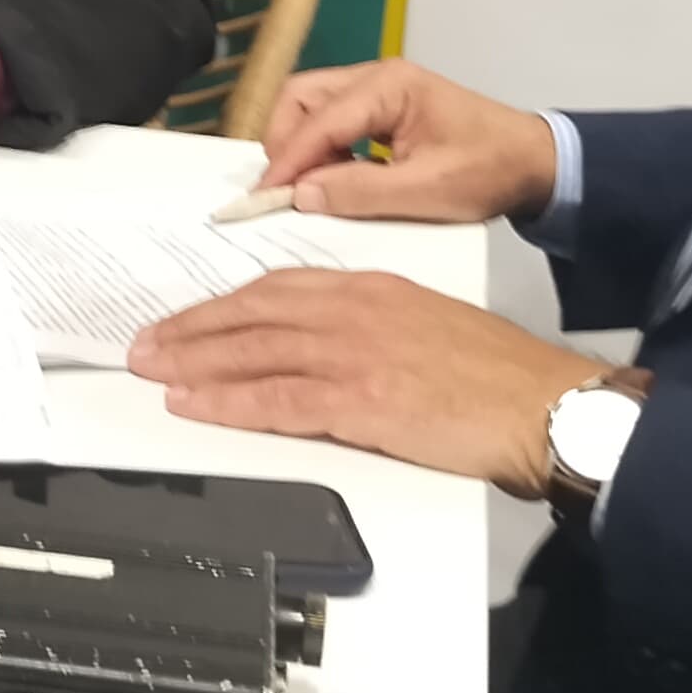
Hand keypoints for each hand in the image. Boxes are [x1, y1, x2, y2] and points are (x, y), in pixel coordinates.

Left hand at [128, 270, 600, 494]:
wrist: (545, 405)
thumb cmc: (498, 375)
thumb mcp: (426, 325)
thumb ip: (371, 325)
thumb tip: (321, 347)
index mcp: (372, 289)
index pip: (278, 288)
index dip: (223, 305)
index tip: (189, 319)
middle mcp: (355, 311)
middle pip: (252, 312)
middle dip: (192, 329)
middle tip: (146, 344)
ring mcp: (356, 353)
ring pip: (253, 351)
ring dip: (193, 362)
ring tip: (152, 371)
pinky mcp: (362, 400)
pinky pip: (276, 400)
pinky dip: (227, 402)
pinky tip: (193, 404)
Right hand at [254, 59, 559, 222]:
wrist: (536, 163)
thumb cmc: (488, 173)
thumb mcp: (426, 192)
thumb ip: (359, 192)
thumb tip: (300, 195)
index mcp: (388, 86)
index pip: (318, 119)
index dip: (288, 160)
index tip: (264, 197)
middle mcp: (377, 76)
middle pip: (301, 97)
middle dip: (286, 143)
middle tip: (286, 189)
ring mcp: (379, 87)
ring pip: (312, 106)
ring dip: (303, 146)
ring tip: (315, 187)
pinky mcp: (383, 105)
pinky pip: (333, 118)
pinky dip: (323, 146)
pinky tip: (337, 178)